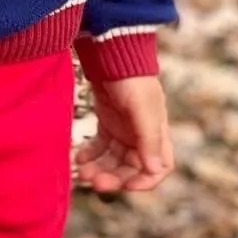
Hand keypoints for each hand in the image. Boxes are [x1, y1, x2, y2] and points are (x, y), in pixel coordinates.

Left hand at [74, 75, 173, 194]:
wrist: (111, 51)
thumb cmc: (131, 77)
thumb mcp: (142, 108)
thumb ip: (149, 139)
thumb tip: (155, 169)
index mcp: (157, 133)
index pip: (157, 168)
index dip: (144, 182)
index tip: (126, 187)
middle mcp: (142, 134)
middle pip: (130, 168)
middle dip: (114, 177)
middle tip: (94, 181)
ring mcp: (124, 129)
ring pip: (113, 160)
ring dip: (99, 168)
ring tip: (82, 171)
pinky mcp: (108, 121)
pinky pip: (100, 146)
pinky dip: (90, 154)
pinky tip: (79, 158)